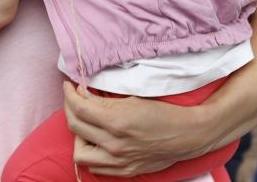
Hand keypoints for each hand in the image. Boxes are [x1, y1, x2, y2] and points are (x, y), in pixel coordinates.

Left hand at [62, 82, 219, 175]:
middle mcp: (114, 144)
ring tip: (86, 125)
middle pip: (74, 127)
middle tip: (74, 99)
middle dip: (69, 109)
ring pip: (79, 153)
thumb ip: (104, 100)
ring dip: (77, 137)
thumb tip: (83, 94)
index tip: (69, 86)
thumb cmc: (163, 112)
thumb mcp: (133, 99)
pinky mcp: (125, 171)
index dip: (69, 94)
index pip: (79, 108)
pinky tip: (96, 141)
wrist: (187, 135)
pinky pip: (96, 167)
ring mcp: (118, 161)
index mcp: (116, 122)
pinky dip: (91, 154)